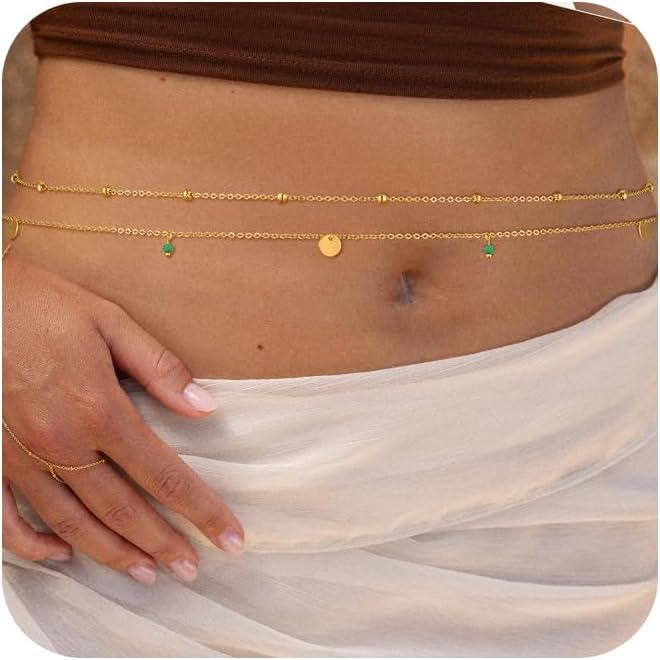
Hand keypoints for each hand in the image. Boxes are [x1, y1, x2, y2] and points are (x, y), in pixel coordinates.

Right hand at [2, 256, 244, 584]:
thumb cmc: (44, 306)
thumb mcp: (111, 323)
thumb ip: (159, 368)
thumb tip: (205, 408)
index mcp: (97, 409)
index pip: (163, 474)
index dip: (200, 510)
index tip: (229, 538)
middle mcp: (60, 443)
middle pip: (122, 509)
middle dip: (162, 543)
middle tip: (192, 569)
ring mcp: (19, 456)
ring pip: (72, 523)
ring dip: (111, 553)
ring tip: (146, 574)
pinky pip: (8, 517)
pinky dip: (34, 545)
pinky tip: (64, 558)